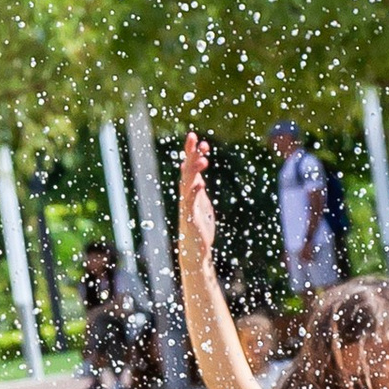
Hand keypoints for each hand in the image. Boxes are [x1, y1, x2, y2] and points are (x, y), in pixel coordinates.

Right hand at [177, 131, 217, 262]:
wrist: (195, 250)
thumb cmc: (199, 228)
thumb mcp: (201, 205)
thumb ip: (198, 191)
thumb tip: (198, 179)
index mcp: (191, 191)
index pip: (190, 168)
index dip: (192, 153)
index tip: (197, 139)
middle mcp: (186, 196)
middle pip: (187, 171)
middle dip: (191, 155)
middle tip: (195, 138)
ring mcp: (187, 206)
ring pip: (188, 184)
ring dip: (194, 171)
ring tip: (203, 158)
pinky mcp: (190, 217)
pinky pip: (191, 203)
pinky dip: (194, 193)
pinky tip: (199, 183)